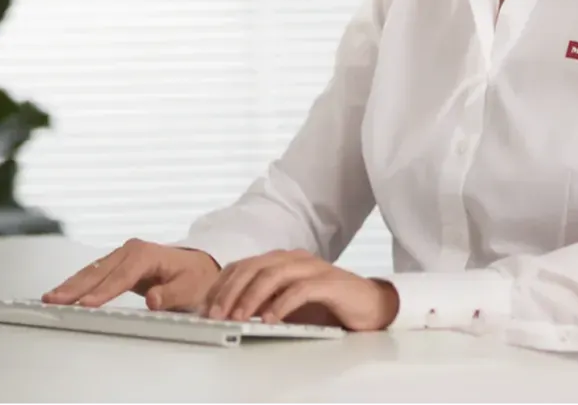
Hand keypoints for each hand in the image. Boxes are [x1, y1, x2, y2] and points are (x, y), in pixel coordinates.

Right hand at [42, 239, 220, 310]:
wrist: (199, 267)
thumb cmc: (195, 278)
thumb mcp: (190, 289)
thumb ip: (170, 295)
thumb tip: (152, 299)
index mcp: (147, 254)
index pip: (121, 276)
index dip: (103, 292)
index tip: (86, 305)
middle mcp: (131, 250)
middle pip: (99, 271)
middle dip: (75, 287)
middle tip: (54, 300)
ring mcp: (122, 255)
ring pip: (92, 271)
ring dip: (71, 285)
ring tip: (50, 297)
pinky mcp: (117, 264)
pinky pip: (94, 274)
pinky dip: (77, 283)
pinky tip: (63, 292)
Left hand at [203, 249, 399, 331]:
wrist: (371, 304)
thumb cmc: (327, 305)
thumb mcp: (287, 303)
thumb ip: (263, 302)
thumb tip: (229, 314)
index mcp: (281, 260)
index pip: (242, 266)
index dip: (221, 285)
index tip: (205, 307)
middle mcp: (294, 258)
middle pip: (253, 267)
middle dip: (230, 291)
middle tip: (215, 314)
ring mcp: (312, 268)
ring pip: (272, 275)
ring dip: (250, 297)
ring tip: (237, 317)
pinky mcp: (329, 283)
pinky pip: (299, 290)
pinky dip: (280, 304)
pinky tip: (269, 319)